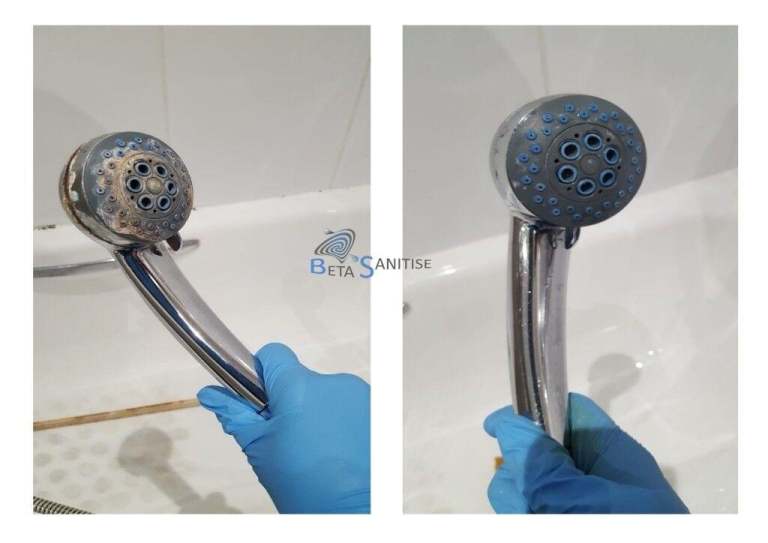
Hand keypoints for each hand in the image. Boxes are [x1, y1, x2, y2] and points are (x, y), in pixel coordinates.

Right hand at [197, 342, 369, 513]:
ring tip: (315, 448)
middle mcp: (332, 382)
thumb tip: (209, 393)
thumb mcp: (260, 449)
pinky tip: (336, 448)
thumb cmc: (301, 482)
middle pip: (300, 378)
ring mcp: (358, 394)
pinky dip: (340, 420)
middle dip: (290, 401)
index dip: (262, 373)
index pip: (274, 354)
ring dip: (316, 411)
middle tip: (286, 436)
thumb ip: (235, 414)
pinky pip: (348, 404)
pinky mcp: (376, 409)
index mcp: (299, 387)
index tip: (260, 399)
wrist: (351, 511)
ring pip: (324, 393)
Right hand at [484, 393, 687, 513]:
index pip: (568, 411)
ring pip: (530, 490)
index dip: (532, 412)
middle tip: (522, 501)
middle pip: (539, 453)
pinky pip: (534, 512)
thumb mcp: (588, 502)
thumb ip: (546, 467)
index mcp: (611, 455)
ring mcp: (580, 507)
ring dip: (517, 503)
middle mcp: (594, 478)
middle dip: (519, 473)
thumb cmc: (628, 532)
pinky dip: (525, 516)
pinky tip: (527, 520)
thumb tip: (508, 427)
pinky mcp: (565, 518)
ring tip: (529, 516)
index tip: (495, 429)